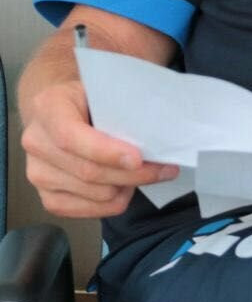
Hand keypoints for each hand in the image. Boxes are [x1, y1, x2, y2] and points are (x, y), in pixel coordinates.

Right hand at [20, 78, 178, 218]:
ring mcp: (36, 173)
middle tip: (166, 169)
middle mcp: (36, 142)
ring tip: (147, 174)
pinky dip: (110, 204)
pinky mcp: (44, 196)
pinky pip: (81, 211)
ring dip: (126, 188)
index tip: (138, 158)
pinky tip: (125, 188)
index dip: (106, 151)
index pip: (71, 137)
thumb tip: (158, 132)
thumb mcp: (103, 90)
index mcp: (48, 108)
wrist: (58, 112)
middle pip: (87, 171)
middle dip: (133, 174)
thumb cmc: (89, 99)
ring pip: (91, 193)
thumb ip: (121, 107)